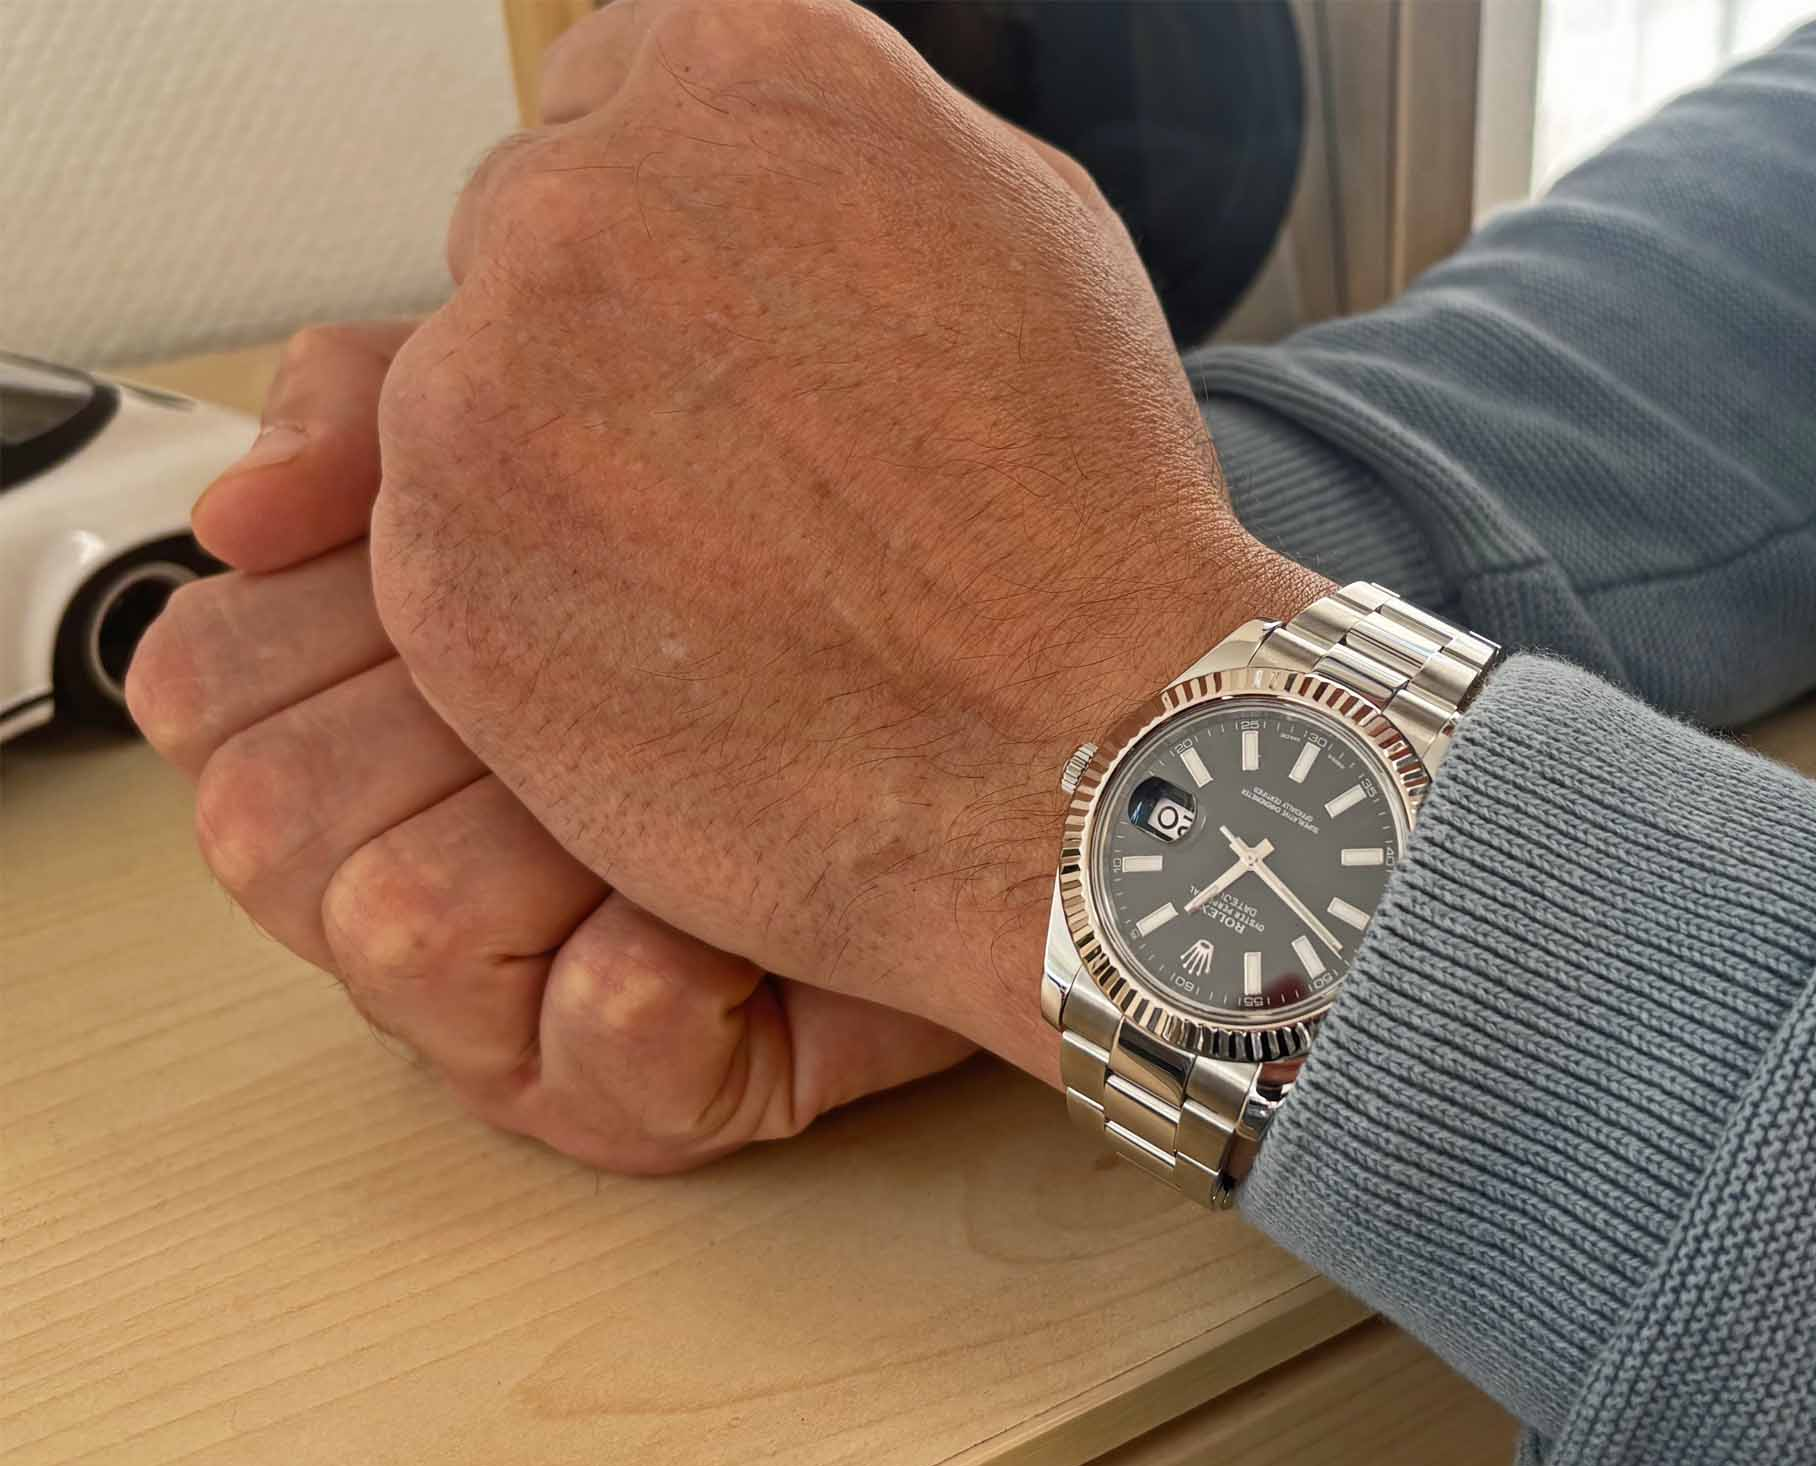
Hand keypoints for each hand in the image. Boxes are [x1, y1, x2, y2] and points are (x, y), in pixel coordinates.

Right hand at [129, 321, 971, 1174]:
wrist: (1067, 735)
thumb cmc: (851, 591)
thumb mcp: (615, 433)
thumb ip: (409, 413)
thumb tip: (247, 494)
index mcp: (385, 720)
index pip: (208, 673)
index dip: (344, 598)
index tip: (511, 546)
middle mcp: (422, 869)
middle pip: (266, 809)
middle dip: (462, 711)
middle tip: (640, 667)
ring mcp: (519, 1005)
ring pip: (388, 920)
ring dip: (569, 822)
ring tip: (721, 772)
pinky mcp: (647, 1103)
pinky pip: (586, 1035)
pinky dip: (684, 950)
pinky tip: (759, 903)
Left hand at [370, 0, 1325, 1079]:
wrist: (1080, 749)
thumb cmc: (1083, 509)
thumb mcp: (1028, 224)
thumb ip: (846, 136)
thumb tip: (745, 137)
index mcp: (743, 72)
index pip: (616, 85)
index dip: (682, 215)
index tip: (733, 309)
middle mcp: (588, 193)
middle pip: (528, 227)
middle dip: (611, 330)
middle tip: (746, 465)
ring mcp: (488, 378)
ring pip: (468, 387)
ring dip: (563, 464)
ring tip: (732, 573)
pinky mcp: (437, 557)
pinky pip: (442, 542)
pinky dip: (532, 594)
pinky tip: (678, 647)